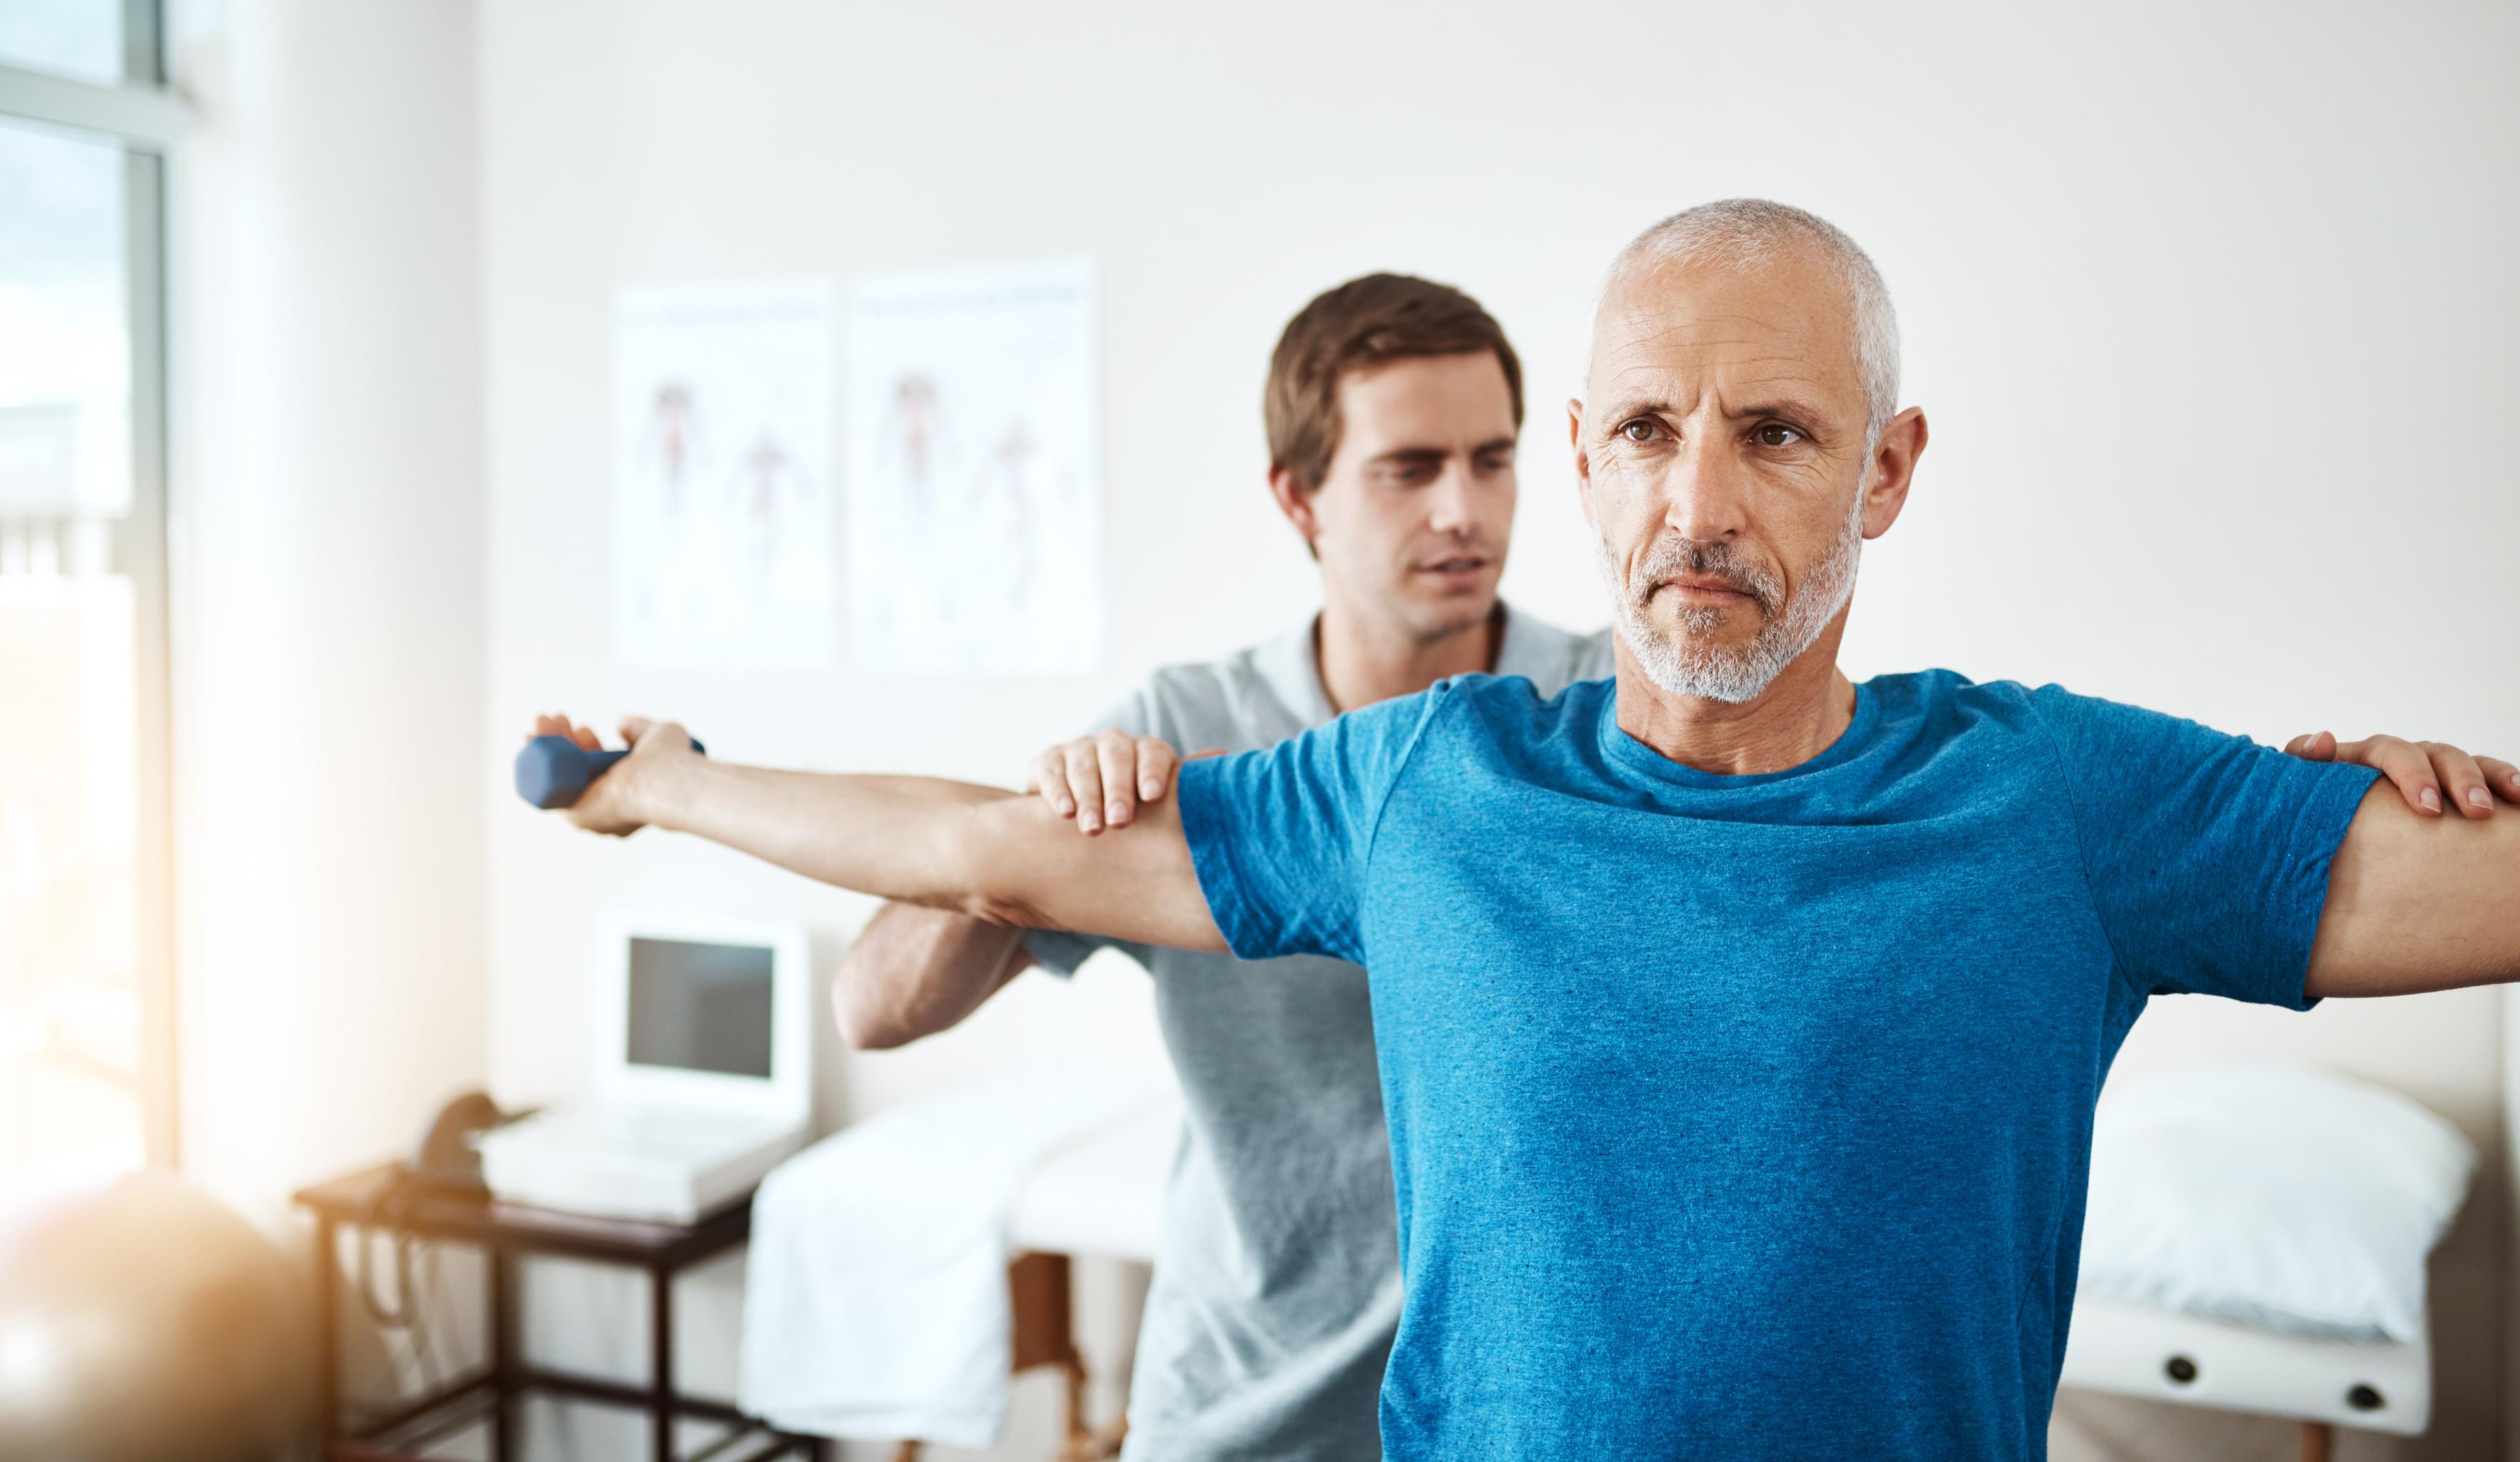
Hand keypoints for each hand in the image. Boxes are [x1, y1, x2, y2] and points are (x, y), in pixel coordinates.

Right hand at [527, 712, 698, 835]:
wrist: (661, 779)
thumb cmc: (670, 760)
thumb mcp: (659, 734)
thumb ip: (639, 729)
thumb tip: (621, 723)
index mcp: (628, 791)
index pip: (599, 770)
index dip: (586, 746)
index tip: (581, 726)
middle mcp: (609, 806)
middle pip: (575, 772)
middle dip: (562, 742)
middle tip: (555, 718)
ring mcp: (591, 813)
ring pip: (561, 777)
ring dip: (547, 746)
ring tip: (542, 720)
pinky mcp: (576, 816)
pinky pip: (549, 789)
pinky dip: (537, 761)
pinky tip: (532, 737)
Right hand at [1023, 730, 1220, 834]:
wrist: (1078, 807)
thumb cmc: (1130, 807)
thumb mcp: (1156, 800)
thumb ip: (1183, 785)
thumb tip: (1224, 758)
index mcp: (1144, 751)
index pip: (1153, 751)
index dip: (1153, 771)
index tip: (1153, 796)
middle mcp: (1112, 743)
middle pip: (1116, 756)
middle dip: (1117, 788)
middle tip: (1119, 822)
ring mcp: (1079, 749)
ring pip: (1083, 764)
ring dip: (1087, 796)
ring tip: (1092, 828)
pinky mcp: (1048, 761)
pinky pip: (1051, 770)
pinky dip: (1056, 791)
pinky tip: (1064, 813)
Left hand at [2283, 730, 2519, 819]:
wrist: (2335, 836)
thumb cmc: (2318, 811)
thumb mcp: (2306, 794)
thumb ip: (2303, 766)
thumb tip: (2322, 739)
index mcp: (2365, 758)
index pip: (2390, 752)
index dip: (2411, 774)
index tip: (2429, 808)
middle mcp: (2404, 759)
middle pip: (2435, 754)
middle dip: (2456, 781)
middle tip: (2473, 811)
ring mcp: (2433, 770)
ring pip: (2465, 762)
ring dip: (2486, 781)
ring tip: (2493, 811)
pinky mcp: (2457, 786)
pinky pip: (2490, 776)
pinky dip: (2506, 782)